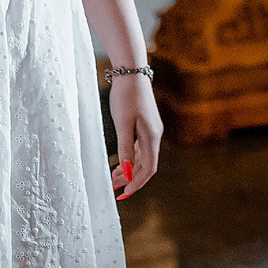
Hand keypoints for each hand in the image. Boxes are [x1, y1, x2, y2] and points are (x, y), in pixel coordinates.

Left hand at [108, 73, 162, 200]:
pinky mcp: (145, 124)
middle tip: (113, 189)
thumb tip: (128, 174)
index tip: (123, 195)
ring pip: (142, 157)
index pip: (148, 169)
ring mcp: (151, 130)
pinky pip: (140, 148)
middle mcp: (155, 136)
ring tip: (113, 178)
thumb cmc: (126, 97)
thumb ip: (125, 150)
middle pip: (145, 165)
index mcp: (152, 138)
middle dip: (130, 179)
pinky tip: (120, 161)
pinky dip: (130, 157)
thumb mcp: (123, 125)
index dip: (137, 184)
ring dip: (129, 169)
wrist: (131, 72)